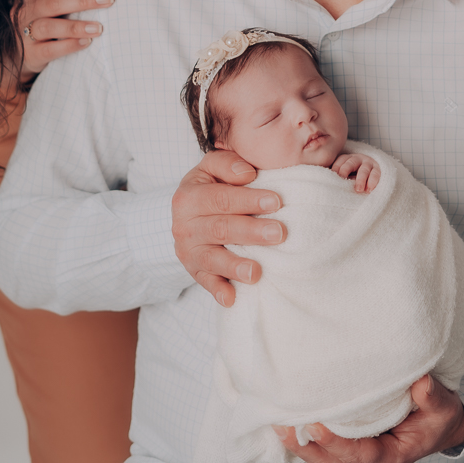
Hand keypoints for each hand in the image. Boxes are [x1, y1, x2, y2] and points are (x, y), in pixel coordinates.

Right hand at [15, 0, 114, 78]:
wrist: (13, 53)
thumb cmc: (37, 18)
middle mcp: (25, 12)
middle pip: (52, 3)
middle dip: (83, 0)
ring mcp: (25, 34)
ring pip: (48, 27)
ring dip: (76, 26)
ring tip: (99, 27)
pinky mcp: (30, 55)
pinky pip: (49, 50)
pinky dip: (68, 46)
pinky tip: (86, 42)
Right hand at [171, 150, 285, 306]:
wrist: (187, 212)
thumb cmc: (210, 185)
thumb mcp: (211, 167)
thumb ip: (227, 163)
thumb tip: (248, 175)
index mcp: (189, 196)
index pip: (221, 198)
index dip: (249, 200)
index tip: (277, 201)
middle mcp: (184, 225)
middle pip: (220, 229)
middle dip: (251, 231)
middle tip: (279, 233)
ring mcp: (188, 251)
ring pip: (212, 259)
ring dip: (235, 266)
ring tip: (257, 272)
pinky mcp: (193, 271)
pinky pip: (205, 282)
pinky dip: (218, 291)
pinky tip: (232, 299)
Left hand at [275, 375, 463, 462]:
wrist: (438, 426)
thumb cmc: (438, 417)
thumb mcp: (443, 406)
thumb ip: (432, 396)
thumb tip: (420, 384)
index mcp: (392, 456)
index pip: (361, 454)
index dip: (338, 443)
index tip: (319, 425)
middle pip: (334, 461)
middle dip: (308, 445)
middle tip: (285, 424)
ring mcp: (358, 458)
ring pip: (323, 459)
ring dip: (301, 444)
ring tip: (278, 423)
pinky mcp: (349, 448)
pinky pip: (323, 450)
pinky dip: (305, 439)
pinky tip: (287, 424)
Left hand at [331, 151, 380, 192]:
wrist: (370, 176)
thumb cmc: (351, 177)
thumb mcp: (344, 175)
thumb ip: (335, 177)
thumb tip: (321, 181)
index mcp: (347, 159)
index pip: (340, 160)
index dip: (336, 168)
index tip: (332, 177)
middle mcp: (357, 159)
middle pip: (351, 162)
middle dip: (346, 170)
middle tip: (342, 179)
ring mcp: (368, 164)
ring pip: (364, 169)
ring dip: (361, 179)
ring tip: (358, 190)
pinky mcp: (377, 170)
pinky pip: (376, 174)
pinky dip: (372, 181)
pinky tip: (369, 190)